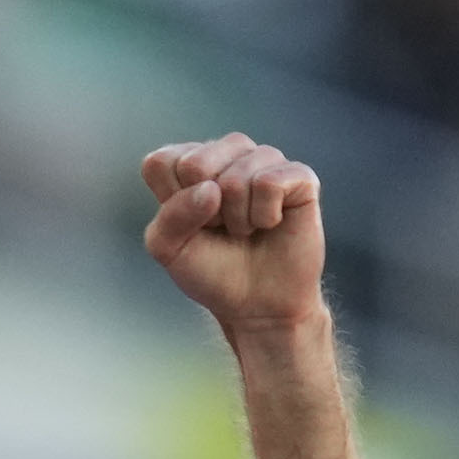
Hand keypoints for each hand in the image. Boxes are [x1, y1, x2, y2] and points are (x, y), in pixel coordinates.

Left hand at [140, 134, 325, 332]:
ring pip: (235, 178)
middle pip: (196, 165)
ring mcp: (263, 159)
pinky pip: (269, 183)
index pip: (161, 164)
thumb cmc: (213, 272)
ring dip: (238, 219)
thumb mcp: (170, 250)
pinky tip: (272, 223)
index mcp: (188, 161)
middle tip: (222, 228)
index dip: (172, 206)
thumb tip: (213, 189)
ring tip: (247, 229)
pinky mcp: (298, 175)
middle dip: (207, 213)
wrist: (258, 306)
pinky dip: (265, 215)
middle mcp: (226, 152)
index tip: (191, 226)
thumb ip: (171, 217)